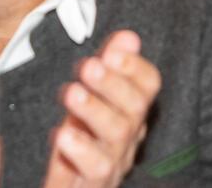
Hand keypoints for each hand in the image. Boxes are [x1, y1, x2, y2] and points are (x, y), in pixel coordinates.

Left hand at [40, 30, 160, 187]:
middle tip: (88, 67)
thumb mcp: (88, 103)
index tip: (112, 53)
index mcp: (129, 113)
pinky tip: (62, 134)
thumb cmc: (75, 146)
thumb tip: (128, 37)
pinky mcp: (95, 184)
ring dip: (96, 109)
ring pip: (118, 134)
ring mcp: (114, 162)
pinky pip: (96, 168)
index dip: (135, 67)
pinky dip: (81, 148)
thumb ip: (106, 69)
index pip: (149, 85)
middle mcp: (128, 137)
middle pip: (136, 108)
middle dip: (114, 83)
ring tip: (72, 92)